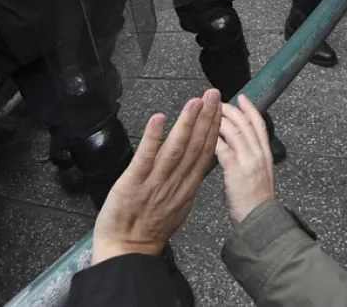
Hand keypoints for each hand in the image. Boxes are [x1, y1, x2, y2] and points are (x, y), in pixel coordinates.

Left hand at [91, 89, 222, 263]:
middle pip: (195, 147)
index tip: (219, 108)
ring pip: (175, 150)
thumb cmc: (148, 231)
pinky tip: (159, 119)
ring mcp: (154, 183)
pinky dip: (153, 138)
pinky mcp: (132, 184)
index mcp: (187, 189)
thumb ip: (186, 185)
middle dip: (206, 118)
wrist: (126, 252)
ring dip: (186, 123)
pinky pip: (145, 158)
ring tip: (195, 101)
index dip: (213, 129)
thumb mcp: (177, 208)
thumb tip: (195, 167)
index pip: (204, 154)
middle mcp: (175, 183)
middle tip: (213, 93)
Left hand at [216, 96, 276, 224]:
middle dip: (232, 109)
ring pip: (235, 131)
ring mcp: (248, 161)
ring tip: (210, 111)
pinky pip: (224, 148)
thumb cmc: (257, 204)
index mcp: (266, 155)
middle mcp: (259, 154)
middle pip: (246, 123)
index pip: (259, 125)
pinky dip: (214, 138)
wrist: (260, 221)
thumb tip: (241, 149)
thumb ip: (252, 161)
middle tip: (219, 101)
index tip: (242, 98)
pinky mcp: (236, 170)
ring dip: (221, 119)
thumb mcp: (261, 177)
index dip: (250, 109)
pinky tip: (205, 133)